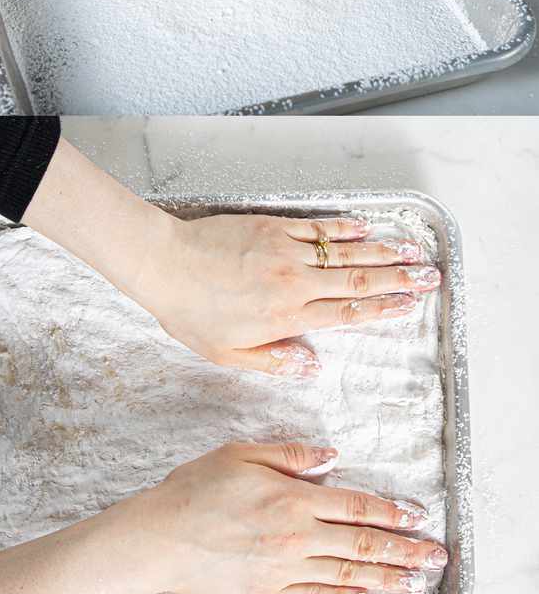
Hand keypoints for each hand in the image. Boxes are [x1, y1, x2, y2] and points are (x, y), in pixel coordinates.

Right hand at [125, 442, 447, 593]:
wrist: (159, 538)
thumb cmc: (192, 490)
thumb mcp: (238, 454)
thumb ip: (289, 454)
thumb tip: (330, 455)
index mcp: (292, 497)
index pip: (355, 505)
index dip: (390, 511)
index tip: (416, 516)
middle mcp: (297, 536)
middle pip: (363, 544)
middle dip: (405, 550)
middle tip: (435, 556)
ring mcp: (286, 568)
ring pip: (348, 572)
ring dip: (386, 576)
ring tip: (412, 580)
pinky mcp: (270, 592)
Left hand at [134, 212, 438, 375]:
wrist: (163, 264)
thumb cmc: (188, 311)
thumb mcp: (227, 354)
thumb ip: (274, 360)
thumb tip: (313, 365)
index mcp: (286, 316)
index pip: (347, 315)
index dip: (383, 311)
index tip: (409, 307)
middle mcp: (293, 282)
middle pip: (358, 282)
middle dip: (398, 280)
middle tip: (429, 277)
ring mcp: (284, 251)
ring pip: (345, 253)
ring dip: (382, 252)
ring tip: (413, 250)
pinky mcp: (271, 227)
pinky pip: (317, 228)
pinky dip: (344, 228)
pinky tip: (366, 227)